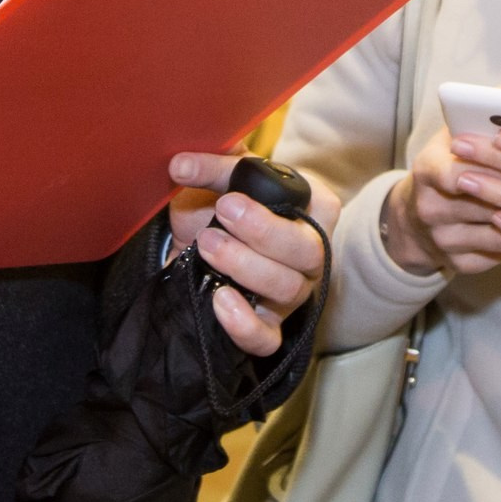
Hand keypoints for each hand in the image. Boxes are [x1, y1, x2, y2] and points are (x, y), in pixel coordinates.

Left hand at [168, 154, 339, 358]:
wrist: (195, 244)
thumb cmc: (220, 205)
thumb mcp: (220, 178)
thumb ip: (211, 164)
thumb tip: (182, 163)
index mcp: (314, 209)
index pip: (318, 207)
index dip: (276, 206)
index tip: (229, 196)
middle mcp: (311, 253)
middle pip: (308, 252)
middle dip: (263, 233)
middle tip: (222, 213)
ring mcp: (293, 293)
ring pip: (287, 289)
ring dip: (244, 266)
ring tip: (206, 245)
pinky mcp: (270, 327)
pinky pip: (267, 338)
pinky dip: (244, 324)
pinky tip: (219, 299)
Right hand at [380, 127, 500, 277]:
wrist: (415, 220)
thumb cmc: (444, 168)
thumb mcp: (451, 137)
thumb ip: (479, 117)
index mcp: (426, 171)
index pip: (462, 171)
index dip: (500, 166)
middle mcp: (430, 209)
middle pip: (488, 203)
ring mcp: (443, 240)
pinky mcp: (459, 264)